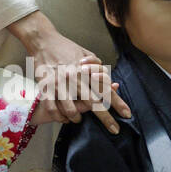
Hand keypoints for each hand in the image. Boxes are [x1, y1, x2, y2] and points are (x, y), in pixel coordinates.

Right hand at [9, 11, 129, 132]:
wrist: (43, 41)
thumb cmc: (66, 48)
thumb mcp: (86, 54)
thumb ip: (98, 68)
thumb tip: (110, 81)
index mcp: (86, 71)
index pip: (105, 89)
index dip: (117, 102)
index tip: (127, 114)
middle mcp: (75, 78)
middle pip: (94, 102)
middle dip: (106, 118)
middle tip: (115, 130)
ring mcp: (60, 83)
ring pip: (71, 109)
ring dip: (76, 118)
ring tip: (78, 120)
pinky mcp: (46, 87)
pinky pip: (53, 108)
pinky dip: (59, 116)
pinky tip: (63, 118)